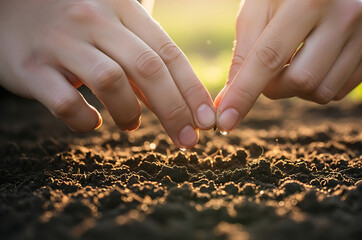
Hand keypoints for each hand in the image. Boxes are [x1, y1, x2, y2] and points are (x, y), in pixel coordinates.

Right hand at [0, 0, 215, 148]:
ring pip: (110, 81)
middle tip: (187, 139)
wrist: (7, 7)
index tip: (207, 121)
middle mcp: (93, 20)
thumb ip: (143, 58)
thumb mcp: (112, 28)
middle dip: (174, 110)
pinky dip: (85, 121)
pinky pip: (65, 101)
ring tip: (131, 125)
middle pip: (147, 68)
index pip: (168, 52)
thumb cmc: (74, 24)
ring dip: (129, 112)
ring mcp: (60, 42)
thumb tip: (179, 101)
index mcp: (121, 8)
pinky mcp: (29, 66)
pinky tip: (93, 123)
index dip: (192, 90)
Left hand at [215, 0, 361, 132]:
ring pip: (321, 92)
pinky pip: (340, 91)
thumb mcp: (256, 12)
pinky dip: (318, 86)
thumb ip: (242, 56)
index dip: (244, 93)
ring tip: (294, 60)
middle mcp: (346, 13)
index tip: (225, 122)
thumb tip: (227, 105)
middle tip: (267, 72)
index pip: (269, 58)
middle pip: (300, 81)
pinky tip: (316, 60)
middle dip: (274, 88)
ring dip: (296, 88)